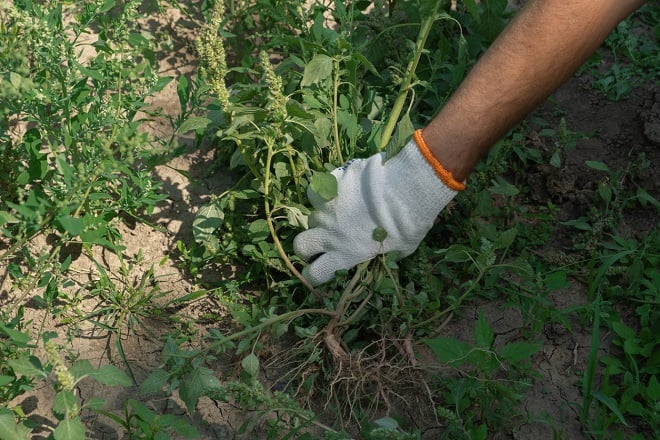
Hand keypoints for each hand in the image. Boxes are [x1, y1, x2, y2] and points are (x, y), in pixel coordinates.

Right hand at [294, 130, 464, 285]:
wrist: (406, 189)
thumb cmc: (410, 224)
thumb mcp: (402, 249)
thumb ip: (387, 255)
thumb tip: (388, 255)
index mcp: (345, 255)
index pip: (314, 274)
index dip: (314, 273)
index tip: (320, 268)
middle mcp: (330, 234)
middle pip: (299, 245)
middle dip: (306, 245)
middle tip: (320, 240)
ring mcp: (327, 209)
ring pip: (309, 215)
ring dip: (321, 216)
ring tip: (337, 210)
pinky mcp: (329, 186)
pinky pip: (318, 189)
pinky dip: (325, 190)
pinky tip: (339, 188)